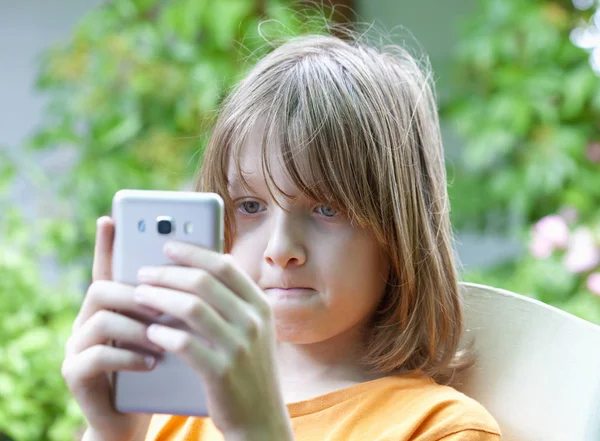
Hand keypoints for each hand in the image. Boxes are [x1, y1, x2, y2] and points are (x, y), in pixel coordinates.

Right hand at [62, 217, 162, 440]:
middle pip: (104, 288)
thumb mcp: (171, 331)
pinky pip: (95, 356)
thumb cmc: (161, 368)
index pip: (108, 267)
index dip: (106, 243)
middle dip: (139, 294)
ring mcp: (77, 346)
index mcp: (113, 307)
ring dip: (138, 327)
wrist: (138, 417)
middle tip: (167, 303)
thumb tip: (208, 267)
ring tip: (164, 339)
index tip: (110, 217)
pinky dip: (129, 356)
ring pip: (100, 319)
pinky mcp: (75, 373)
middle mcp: (89, 320)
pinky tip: (154, 362)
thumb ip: (176, 303)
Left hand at [132, 241, 292, 440]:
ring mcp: (239, 347)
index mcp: (260, 306)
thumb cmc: (248, 370)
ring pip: (191, 308)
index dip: (193, 252)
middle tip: (143, 273)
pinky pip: (185, 344)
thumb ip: (234, 301)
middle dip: (168, 273)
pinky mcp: (222, 372)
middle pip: (203, 281)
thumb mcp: (253, 331)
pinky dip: (163, 334)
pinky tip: (150, 332)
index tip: (168, 246)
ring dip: (159, 298)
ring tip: (139, 296)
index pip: (224, 266)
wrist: (261, 419)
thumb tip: (208, 265)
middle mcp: (254, 322)